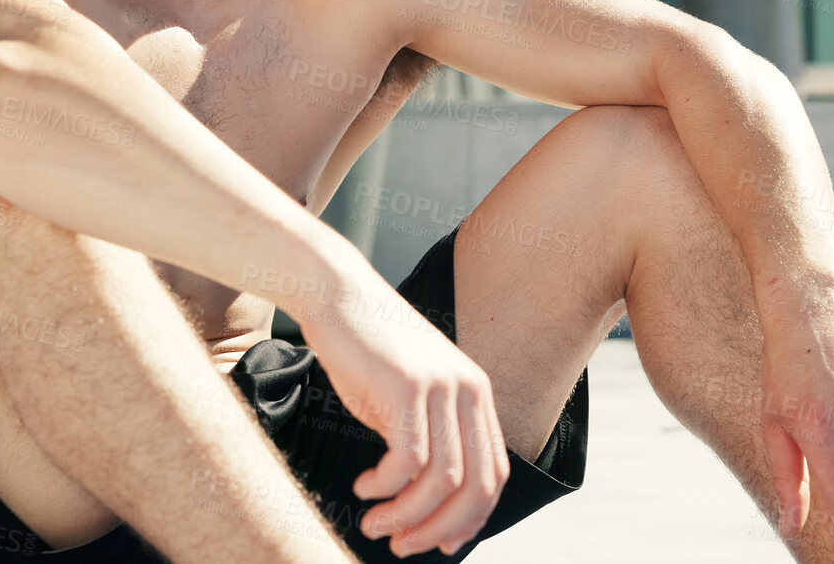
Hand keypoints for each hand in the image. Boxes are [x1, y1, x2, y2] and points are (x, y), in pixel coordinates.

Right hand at [296, 278, 509, 557]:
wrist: (339, 295)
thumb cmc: (368, 353)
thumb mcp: (410, 398)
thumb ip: (429, 438)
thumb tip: (429, 504)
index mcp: (477, 395)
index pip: (494, 474)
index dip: (471, 519)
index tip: (440, 544)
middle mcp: (469, 390)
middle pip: (476, 486)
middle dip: (440, 529)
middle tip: (402, 546)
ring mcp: (441, 386)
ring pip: (442, 481)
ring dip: (405, 516)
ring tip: (374, 524)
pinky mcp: (406, 386)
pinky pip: (407, 460)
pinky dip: (385, 487)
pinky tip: (364, 488)